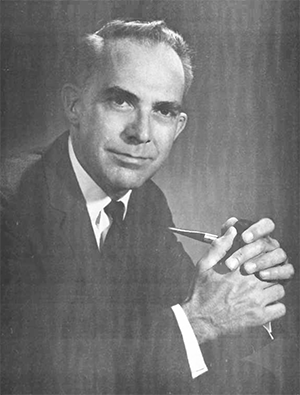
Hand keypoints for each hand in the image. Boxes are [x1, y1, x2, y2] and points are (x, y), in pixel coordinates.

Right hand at [181, 226, 286, 343]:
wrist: (199, 320)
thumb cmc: (201, 292)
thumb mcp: (204, 265)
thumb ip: (219, 246)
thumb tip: (232, 230)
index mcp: (238, 269)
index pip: (262, 254)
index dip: (262, 256)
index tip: (258, 261)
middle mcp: (250, 283)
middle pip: (273, 271)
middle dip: (268, 272)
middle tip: (261, 276)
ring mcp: (256, 301)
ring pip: (279, 289)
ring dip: (272, 289)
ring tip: (262, 291)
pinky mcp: (259, 317)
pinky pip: (281, 309)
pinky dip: (275, 306)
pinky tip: (265, 305)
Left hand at [221, 217, 293, 281]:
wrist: (226, 292)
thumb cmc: (223, 268)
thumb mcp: (218, 255)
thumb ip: (223, 238)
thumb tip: (232, 224)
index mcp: (258, 236)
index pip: (266, 225)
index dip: (257, 229)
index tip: (244, 238)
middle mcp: (270, 245)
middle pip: (265, 243)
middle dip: (247, 252)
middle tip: (232, 263)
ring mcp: (278, 259)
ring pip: (278, 254)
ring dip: (261, 261)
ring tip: (246, 269)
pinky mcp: (284, 273)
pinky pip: (287, 270)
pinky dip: (275, 272)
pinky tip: (261, 275)